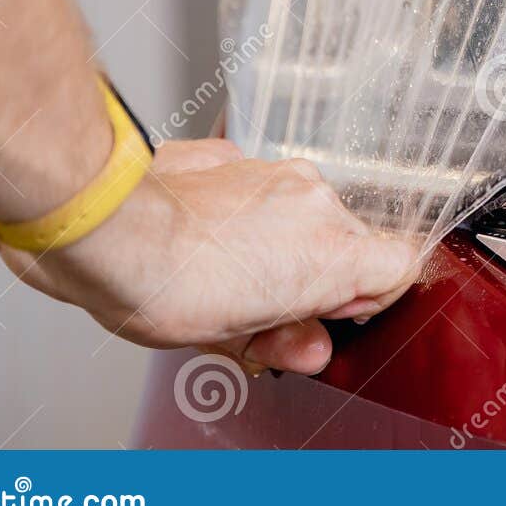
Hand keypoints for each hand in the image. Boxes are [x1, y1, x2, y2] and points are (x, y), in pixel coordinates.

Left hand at [5, 140, 419, 374]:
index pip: (401, 264)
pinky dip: (248, 212)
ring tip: (229, 272)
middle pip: (351, 241)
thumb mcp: (231, 339)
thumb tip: (309, 349)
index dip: (372, 296)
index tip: (331, 315)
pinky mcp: (239, 156)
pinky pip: (264, 188)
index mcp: (330, 254)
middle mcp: (317, 203)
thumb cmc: (163, 284)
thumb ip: (285, 343)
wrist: (105, 224)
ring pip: (307, 212)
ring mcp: (279, 172)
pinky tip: (207, 237)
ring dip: (283, 240)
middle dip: (318, 273)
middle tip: (268, 307)